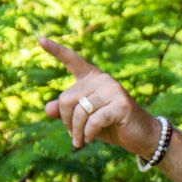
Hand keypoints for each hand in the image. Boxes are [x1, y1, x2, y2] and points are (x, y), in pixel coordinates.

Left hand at [38, 37, 157, 155]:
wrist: (141, 136)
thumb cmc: (111, 126)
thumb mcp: (85, 119)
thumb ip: (66, 112)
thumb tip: (47, 109)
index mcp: (93, 78)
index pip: (72, 60)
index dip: (56, 50)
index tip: (40, 39)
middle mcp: (103, 79)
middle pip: (66, 98)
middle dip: (66, 121)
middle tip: (72, 135)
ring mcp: (113, 90)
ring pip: (79, 111)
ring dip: (76, 132)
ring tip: (80, 142)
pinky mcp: (121, 104)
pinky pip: (93, 120)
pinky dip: (87, 134)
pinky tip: (89, 140)